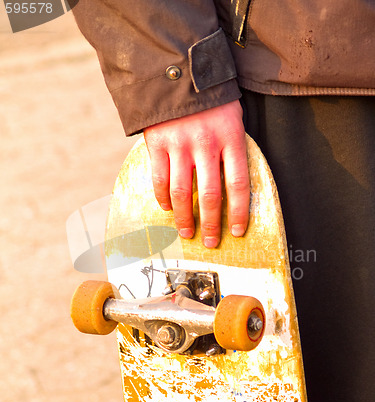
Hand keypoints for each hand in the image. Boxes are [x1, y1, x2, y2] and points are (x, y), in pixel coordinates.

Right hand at [144, 100, 248, 247]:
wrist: (179, 70)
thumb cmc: (212, 100)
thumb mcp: (232, 119)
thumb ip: (232, 150)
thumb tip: (231, 189)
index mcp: (231, 138)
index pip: (238, 185)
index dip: (239, 212)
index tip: (238, 231)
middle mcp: (206, 143)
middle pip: (209, 195)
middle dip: (210, 224)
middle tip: (210, 241)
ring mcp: (179, 144)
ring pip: (182, 193)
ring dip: (184, 218)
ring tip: (187, 232)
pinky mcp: (157, 143)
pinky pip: (159, 179)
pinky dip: (163, 198)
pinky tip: (167, 208)